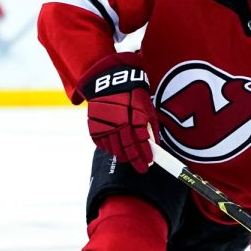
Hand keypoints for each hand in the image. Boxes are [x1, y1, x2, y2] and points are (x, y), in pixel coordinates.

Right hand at [76, 52, 158, 172]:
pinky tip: (116, 150)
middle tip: (141, 168)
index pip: (141, 142)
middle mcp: (119, 122)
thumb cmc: (133, 95)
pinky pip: (102, 143)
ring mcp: (105, 124)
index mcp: (134, 117)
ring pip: (114, 149)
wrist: (111, 81)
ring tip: (129, 159)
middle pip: (127, 149)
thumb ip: (151, 128)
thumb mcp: (147, 108)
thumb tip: (155, 145)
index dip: (145, 155)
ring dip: (123, 156)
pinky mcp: (94, 125)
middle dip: (135, 160)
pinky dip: (110, 149)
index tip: (148, 163)